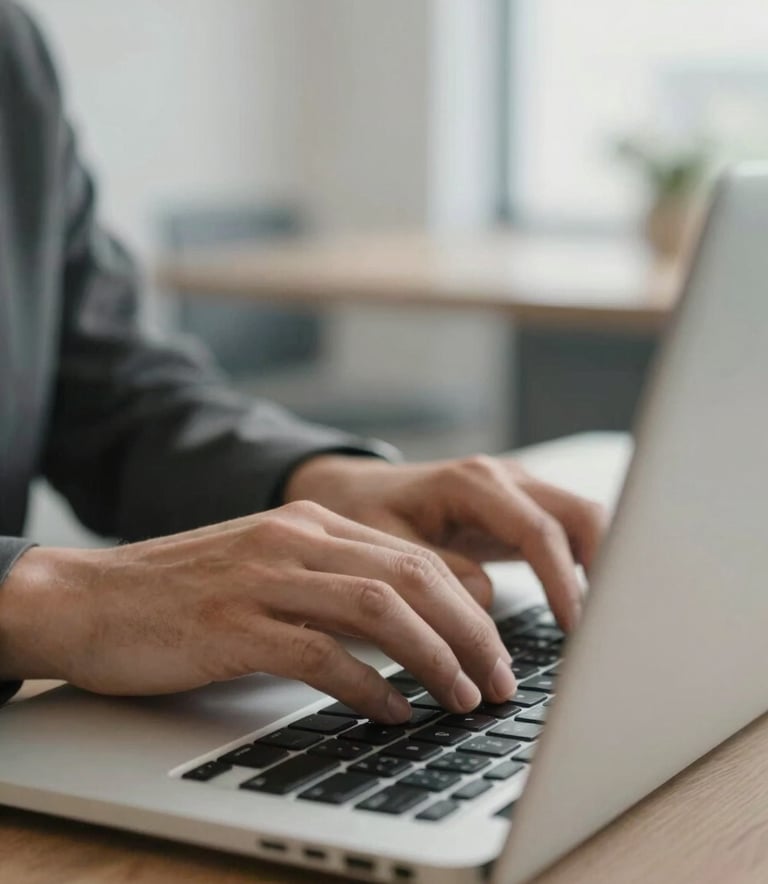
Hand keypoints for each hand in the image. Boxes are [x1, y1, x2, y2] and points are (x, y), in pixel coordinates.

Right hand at [0, 501, 517, 721]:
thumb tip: (405, 633)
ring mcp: (264, 578)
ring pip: (380, 609)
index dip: (468, 605)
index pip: (415, 556)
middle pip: (414, 577)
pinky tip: (391, 713)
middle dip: (470, 632)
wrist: (87, 597)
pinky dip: (368, 687)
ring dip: (435, 658)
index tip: (495, 650)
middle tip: (500, 680)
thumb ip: (330, 586)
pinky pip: (321, 654)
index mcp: (311, 524)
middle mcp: (295, 540)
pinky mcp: (233, 625)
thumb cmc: (181, 594)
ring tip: (463, 698)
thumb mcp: (268, 570)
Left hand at [286, 454, 607, 629]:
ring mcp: (515, 490)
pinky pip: (565, 530)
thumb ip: (435, 570)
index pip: (538, 530)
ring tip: (603, 620)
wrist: (354, 491)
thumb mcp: (383, 544)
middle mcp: (502, 478)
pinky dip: (582, 562)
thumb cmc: (362, 514)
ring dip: (599, 564)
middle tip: (606, 625)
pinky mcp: (517, 508)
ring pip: (581, 518)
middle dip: (604, 566)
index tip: (575, 626)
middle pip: (580, 512)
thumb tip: (485, 598)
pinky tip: (583, 603)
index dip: (562, 581)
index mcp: (471, 483)